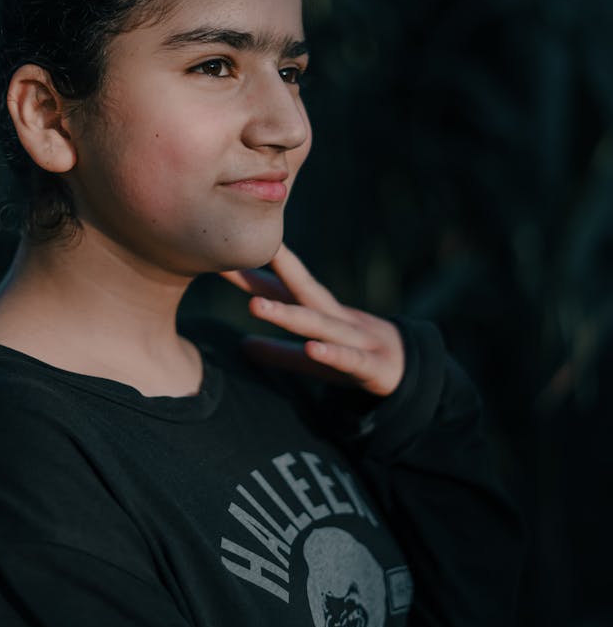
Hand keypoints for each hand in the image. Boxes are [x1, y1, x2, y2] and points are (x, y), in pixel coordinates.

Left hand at [220, 244, 404, 397]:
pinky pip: (347, 359)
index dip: (249, 273)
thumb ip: (279, 352)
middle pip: (298, 289)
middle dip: (269, 270)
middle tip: (234, 257)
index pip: (280, 287)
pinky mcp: (370, 365)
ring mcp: (353, 338)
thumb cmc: (354, 358)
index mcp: (318, 312)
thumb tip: (243, 346)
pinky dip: (331, 353)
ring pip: (317, 323)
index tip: (218, 255)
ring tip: (255, 305)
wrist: (410, 371)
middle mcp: (334, 317)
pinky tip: (311, 349)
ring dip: (286, 314)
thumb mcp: (313, 357)